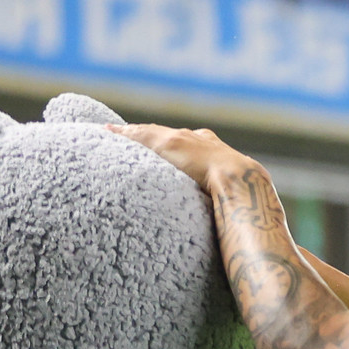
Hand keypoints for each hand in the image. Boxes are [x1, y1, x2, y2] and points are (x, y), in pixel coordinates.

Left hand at [108, 124, 256, 189]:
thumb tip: (224, 218)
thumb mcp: (228, 194)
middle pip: (165, 134)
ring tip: (110, 130)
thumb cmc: (240, 196)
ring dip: (129, 132)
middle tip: (126, 132)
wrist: (242, 182)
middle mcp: (197, 139)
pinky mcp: (166, 143)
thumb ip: (220, 197)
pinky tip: (107, 131)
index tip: (160, 145)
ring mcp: (181, 139)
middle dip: (146, 134)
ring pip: (149, 132)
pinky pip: (138, 135)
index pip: (186, 144)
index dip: (171, 144)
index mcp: (214, 149)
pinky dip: (122, 133)